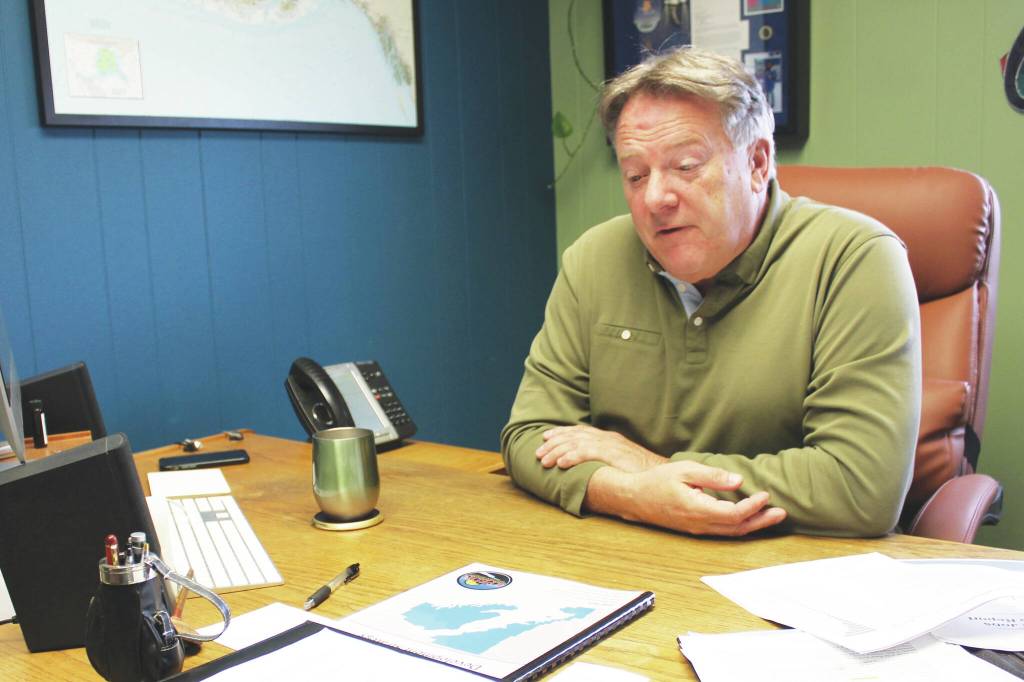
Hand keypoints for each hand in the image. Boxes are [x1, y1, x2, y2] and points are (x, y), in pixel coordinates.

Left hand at [536, 424, 662, 472]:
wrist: (663, 474)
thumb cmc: (644, 472)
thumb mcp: (622, 463)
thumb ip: (607, 461)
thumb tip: (592, 468)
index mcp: (609, 439)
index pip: (580, 432)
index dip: (562, 433)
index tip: (546, 437)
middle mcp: (608, 438)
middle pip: (575, 435)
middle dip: (554, 442)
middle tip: (539, 452)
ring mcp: (611, 445)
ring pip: (577, 444)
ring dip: (557, 451)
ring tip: (544, 460)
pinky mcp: (614, 454)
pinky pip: (588, 453)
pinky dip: (572, 457)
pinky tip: (560, 463)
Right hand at [585, 461, 787, 536]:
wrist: (634, 498)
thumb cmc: (657, 481)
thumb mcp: (684, 471)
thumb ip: (712, 476)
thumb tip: (738, 481)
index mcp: (698, 509)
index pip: (734, 514)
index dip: (753, 506)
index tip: (765, 494)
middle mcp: (700, 524)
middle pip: (737, 528)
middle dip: (761, 521)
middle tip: (781, 513)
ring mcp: (697, 529)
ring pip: (731, 532)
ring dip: (753, 525)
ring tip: (771, 517)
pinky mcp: (695, 529)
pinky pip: (723, 531)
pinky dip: (739, 526)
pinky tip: (748, 518)